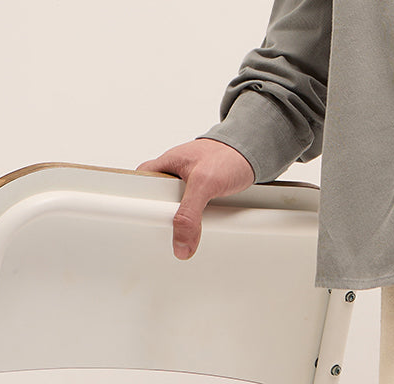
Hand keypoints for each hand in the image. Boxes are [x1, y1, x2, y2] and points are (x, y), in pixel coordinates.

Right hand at [136, 138, 254, 259]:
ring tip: (188, 234)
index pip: (138, 190)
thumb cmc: (230, 153)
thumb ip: (189, 213)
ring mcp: (188, 186)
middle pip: (156, 207)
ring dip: (183, 225)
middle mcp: (173, 176)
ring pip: (176, 214)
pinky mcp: (202, 195)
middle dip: (162, 222)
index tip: (138, 230)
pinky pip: (193, 216)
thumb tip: (181, 244)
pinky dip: (198, 223)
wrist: (256, 149)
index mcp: (165, 165)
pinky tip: (203, 228)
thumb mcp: (206, 182)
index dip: (137, 210)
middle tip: (169, 234)